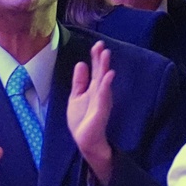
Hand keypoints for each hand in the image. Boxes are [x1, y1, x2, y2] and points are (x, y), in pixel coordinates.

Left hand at [67, 40, 114, 184]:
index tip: (97, 45)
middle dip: (101, 59)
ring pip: (103, 80)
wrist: (85, 140)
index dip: (95, 58)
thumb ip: (79, 81)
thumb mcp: (76, 96)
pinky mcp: (101, 109)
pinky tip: (108, 75)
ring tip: (105, 54)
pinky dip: (106, 84)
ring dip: (104, 67)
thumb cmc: (82, 119)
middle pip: (100, 72)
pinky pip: (104, 95)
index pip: (95, 70)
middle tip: (102, 45)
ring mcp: (101, 100)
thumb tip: (81, 63)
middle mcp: (99, 92)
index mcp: (93, 88)